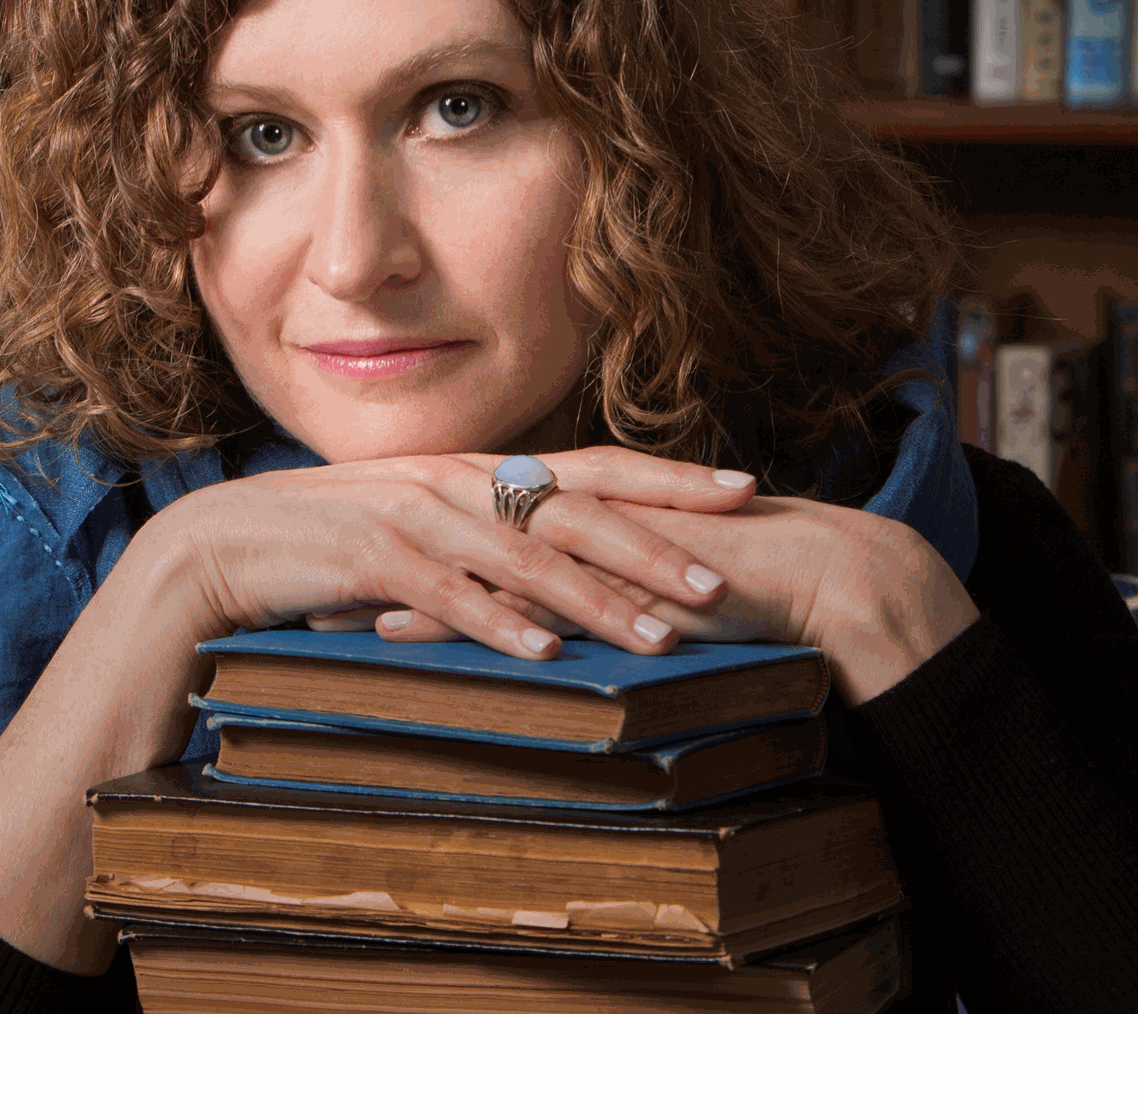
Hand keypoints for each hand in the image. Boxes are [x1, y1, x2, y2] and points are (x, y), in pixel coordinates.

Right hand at [152, 446, 758, 660]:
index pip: (593, 468)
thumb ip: (489, 537)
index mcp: (478, 469)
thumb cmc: (330, 544)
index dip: (671, 479)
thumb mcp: (421, 529)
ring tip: (661, 635)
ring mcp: (415, 514)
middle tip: (728, 579)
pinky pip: (450, 593)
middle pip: (576, 508)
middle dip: (658, 543)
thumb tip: (564, 570)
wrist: (223, 547)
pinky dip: (499, 621)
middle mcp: (458, 480)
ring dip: (597, 597)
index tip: (746, 488)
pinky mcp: (371, 556)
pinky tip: (546, 652)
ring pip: (525, 555)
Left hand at [367, 494, 980, 704]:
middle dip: (385, 546)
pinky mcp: (597, 574)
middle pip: (457, 524)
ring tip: (322, 603)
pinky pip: (508, 592)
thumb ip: (618, 580)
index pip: (483, 516)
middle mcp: (574, 511)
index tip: (354, 555)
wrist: (827, 575)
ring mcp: (582, 538)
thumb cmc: (754, 582)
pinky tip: (388, 630)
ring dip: (394, 577)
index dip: (418, 535)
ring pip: (465, 553)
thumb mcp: (666, 575)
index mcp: (586, 507)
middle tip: (310, 571)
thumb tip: (577, 606)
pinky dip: (445, 609)